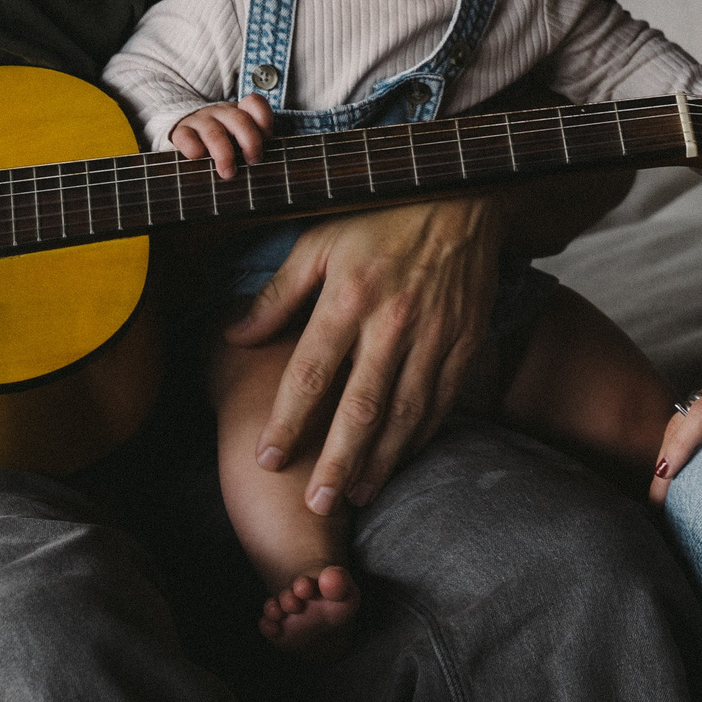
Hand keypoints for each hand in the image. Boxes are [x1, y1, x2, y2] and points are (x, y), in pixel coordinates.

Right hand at [171, 95, 276, 179]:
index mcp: (239, 112)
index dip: (264, 120)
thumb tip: (264, 169)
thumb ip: (253, 146)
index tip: (268, 140)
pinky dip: (193, 147)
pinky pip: (185, 136)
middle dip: (250, 142)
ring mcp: (200, 121)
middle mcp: (221, 113)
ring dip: (224, 153)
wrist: (184, 130)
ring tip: (228, 172)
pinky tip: (198, 156)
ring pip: (214, 132)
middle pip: (240, 120)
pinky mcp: (180, 132)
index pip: (255, 104)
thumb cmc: (221, 141)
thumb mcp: (240, 139)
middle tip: (252, 161)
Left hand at [225, 197, 499, 512]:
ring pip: (404, 413)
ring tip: (354, 494)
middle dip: (335, 461)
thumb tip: (235, 337)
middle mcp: (392, 322)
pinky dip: (420, 435)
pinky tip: (400, 458)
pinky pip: (441, 400)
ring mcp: (434, 335)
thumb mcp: (319, 242)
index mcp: (349, 296)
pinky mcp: (466, 341)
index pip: (310, 374)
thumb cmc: (380, 217)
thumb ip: (277, 295)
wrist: (462, 196)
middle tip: (316, 505)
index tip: (268, 459)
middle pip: (360, 408)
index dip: (287, 422)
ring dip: (379, 461)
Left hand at [650, 312, 701, 502]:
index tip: (671, 495)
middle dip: (664, 465)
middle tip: (655, 509)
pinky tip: (670, 471)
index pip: (694, 419)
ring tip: (657, 503)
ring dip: (667, 462)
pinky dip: (684, 444)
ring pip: (687, 419)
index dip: (677, 455)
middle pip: (682, 421)